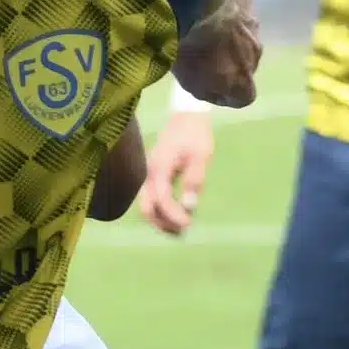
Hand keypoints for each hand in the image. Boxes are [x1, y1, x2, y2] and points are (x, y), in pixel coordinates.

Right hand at [139, 108, 217, 235]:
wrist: (187, 115)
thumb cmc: (196, 134)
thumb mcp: (201, 156)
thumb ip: (194, 180)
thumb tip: (190, 206)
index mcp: (160, 168)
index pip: (162, 199)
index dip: (174, 215)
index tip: (188, 224)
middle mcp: (150, 173)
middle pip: (147, 207)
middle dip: (162, 223)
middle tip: (181, 233)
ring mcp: (150, 173)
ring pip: (147, 204)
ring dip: (160, 220)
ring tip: (179, 231)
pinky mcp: (154, 174)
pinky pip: (151, 198)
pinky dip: (160, 210)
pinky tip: (175, 216)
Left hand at [171, 0, 261, 110]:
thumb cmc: (193, 45)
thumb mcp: (188, 78)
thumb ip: (204, 87)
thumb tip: (213, 87)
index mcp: (242, 79)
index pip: (244, 96)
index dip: (227, 92)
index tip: (209, 83)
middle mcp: (255, 55)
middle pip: (244, 63)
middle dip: (228, 59)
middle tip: (202, 48)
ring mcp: (255, 25)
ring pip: (243, 35)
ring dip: (229, 32)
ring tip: (202, 21)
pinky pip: (239, 8)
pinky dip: (227, 8)